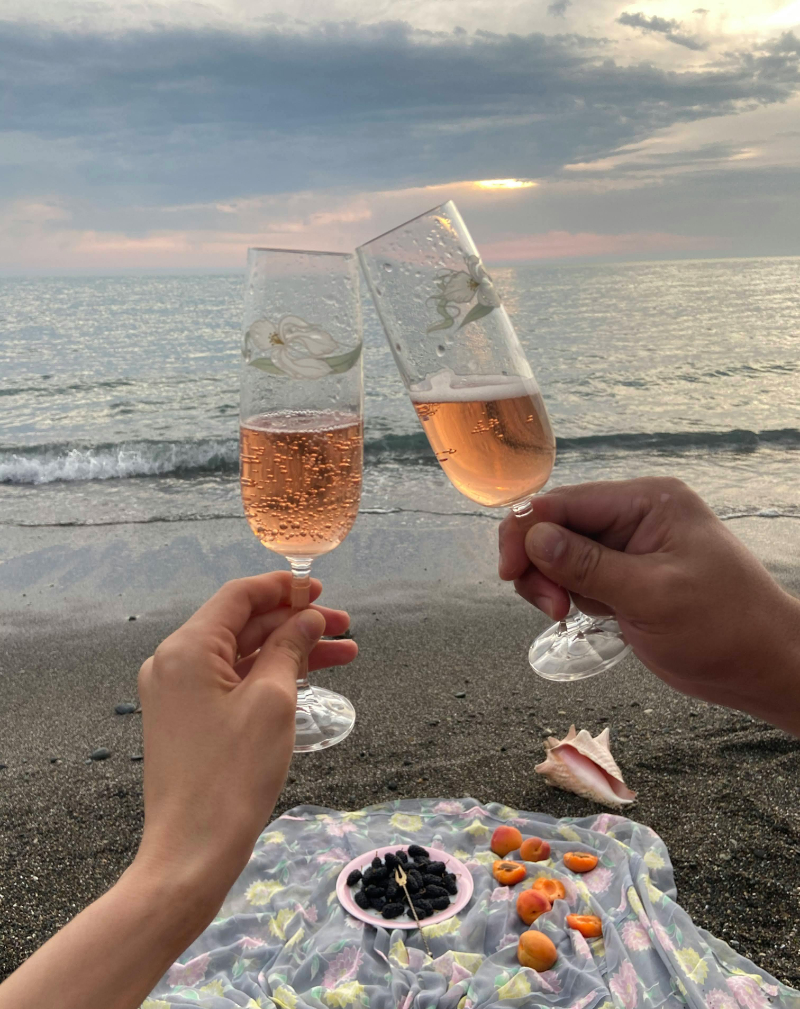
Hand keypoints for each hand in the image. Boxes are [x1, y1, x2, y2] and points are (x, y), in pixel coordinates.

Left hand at [0, 572, 357, 1008]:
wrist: (192, 851)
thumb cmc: (234, 773)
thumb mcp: (272, 701)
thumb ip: (289, 647)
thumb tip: (307, 617)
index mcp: (188, 648)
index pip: (238, 597)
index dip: (283, 588)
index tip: (322, 590)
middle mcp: (175, 662)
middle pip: (242, 624)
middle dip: (295, 622)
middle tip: (345, 627)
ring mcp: (177, 693)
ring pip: (242, 655)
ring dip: (290, 650)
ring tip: (345, 654)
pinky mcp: (186, 719)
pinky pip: (232, 682)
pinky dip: (269, 677)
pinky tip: (309, 680)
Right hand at [499, 478, 799, 732]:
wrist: (762, 666)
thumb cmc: (723, 626)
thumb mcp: (652, 595)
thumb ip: (588, 565)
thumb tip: (532, 536)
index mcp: (646, 502)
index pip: (565, 503)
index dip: (526, 532)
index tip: (509, 574)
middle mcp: (634, 516)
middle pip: (556, 526)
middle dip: (540, 564)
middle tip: (552, 608)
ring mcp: (629, 547)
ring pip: (560, 554)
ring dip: (551, 584)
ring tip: (567, 615)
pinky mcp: (624, 577)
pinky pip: (577, 576)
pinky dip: (569, 595)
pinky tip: (586, 616)